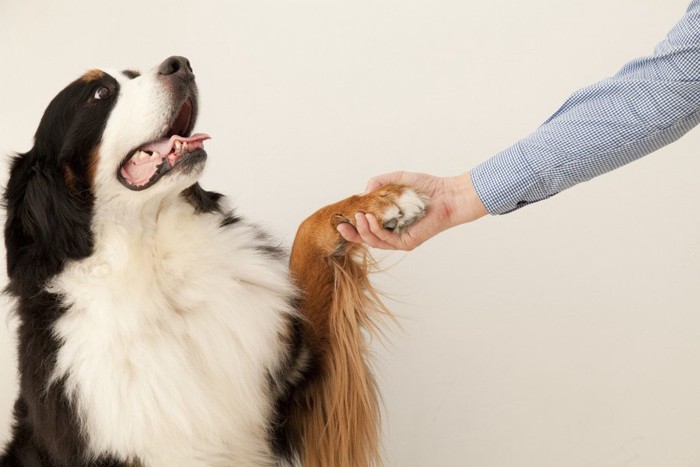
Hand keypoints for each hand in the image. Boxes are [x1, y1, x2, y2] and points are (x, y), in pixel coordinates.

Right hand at [337, 171, 487, 249]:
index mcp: (389, 219)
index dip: (352, 225)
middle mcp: (394, 232)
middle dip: (352, 233)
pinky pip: (387, 240)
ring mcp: (400, 239)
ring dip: (363, 231)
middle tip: (342, 224)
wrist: (448, 194)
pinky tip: (371, 219)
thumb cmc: (427, 187)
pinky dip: (376, 231)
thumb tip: (364, 192)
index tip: (340, 219)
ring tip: (359, 217)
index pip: (366, 226)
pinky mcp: (408, 243)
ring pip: (375, 241)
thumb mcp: (398, 179)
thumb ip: (379, 182)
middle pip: (367, 238)